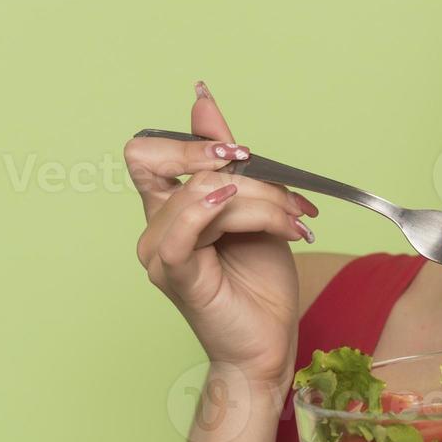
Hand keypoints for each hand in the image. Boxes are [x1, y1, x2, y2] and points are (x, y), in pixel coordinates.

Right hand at [124, 81, 318, 389]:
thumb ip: (225, 158)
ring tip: (293, 222)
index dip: (188, 140)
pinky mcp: (176, 277)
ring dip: (259, 198)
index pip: (148, 152)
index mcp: (168, 209)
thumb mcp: (252, 206)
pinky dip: (211, 210)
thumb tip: (201, 99)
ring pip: (202, 192)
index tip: (239, 149)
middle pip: (167, 162)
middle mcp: (155, 228)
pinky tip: (238, 206)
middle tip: (265, 176)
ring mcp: (160, 254)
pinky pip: (181, 233)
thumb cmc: (260, 282)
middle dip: (219, 157)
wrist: (270, 342)